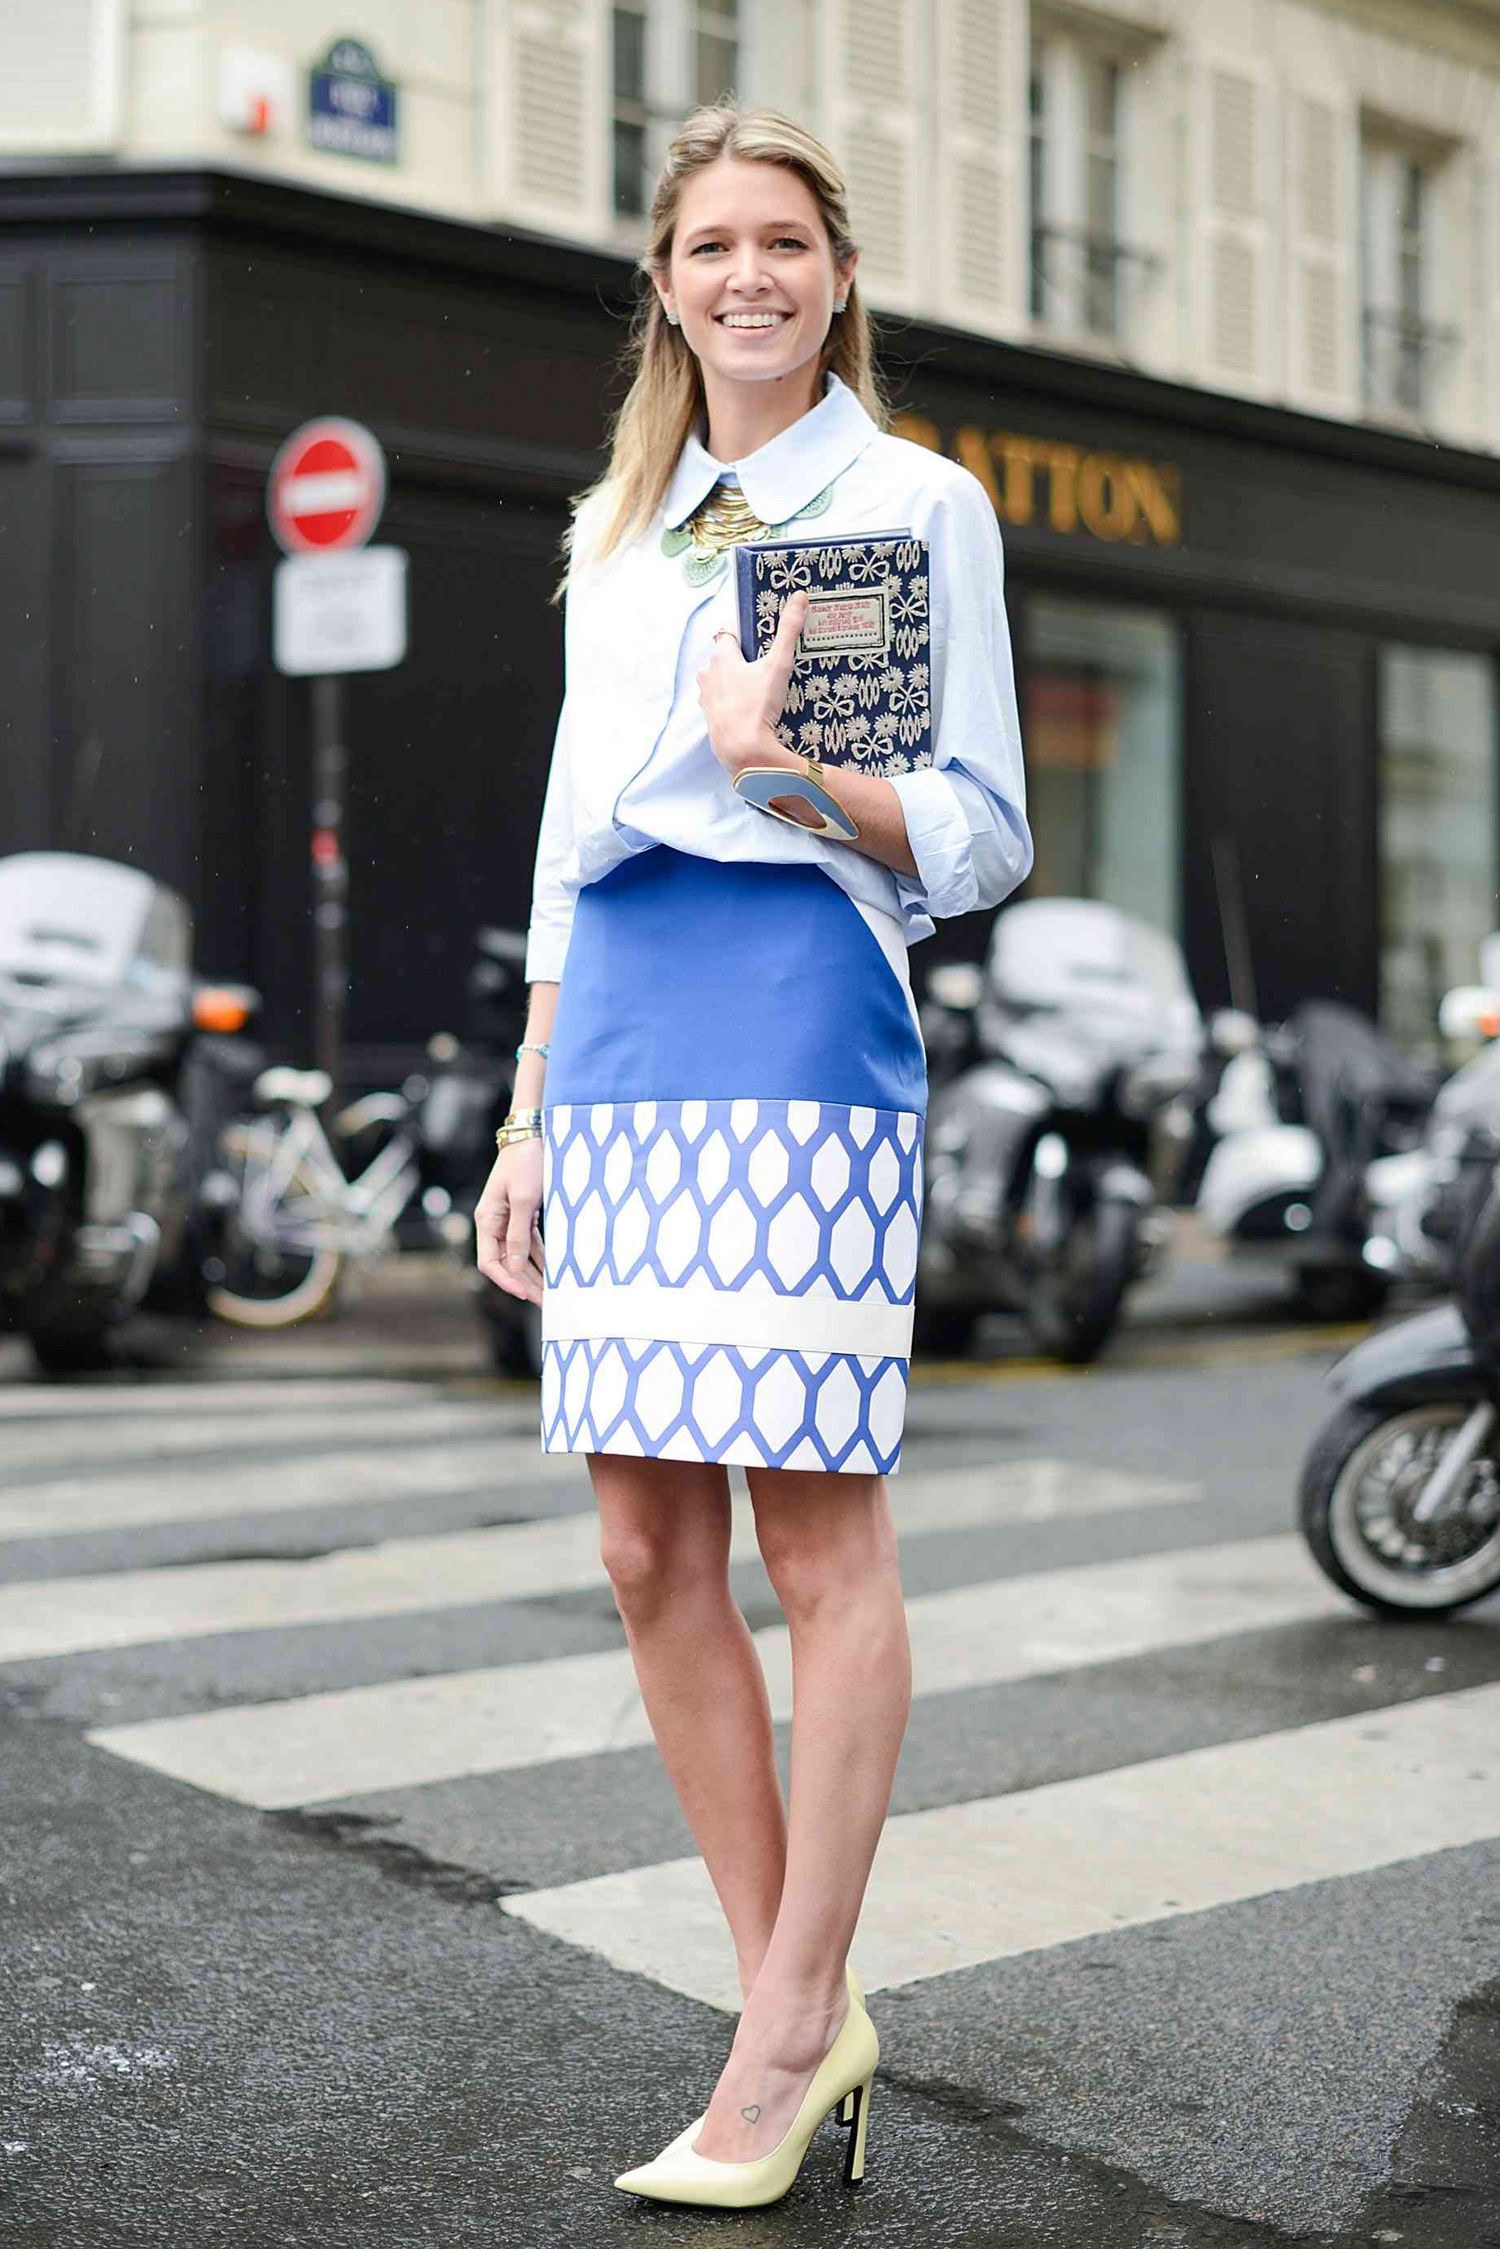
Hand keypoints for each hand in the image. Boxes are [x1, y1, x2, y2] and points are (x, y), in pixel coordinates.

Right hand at [474, 1141, 544, 1304]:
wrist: (535, 1134)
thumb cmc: (526, 1162)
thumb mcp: (525, 1200)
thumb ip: (518, 1235)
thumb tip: (513, 1267)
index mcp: (487, 1219)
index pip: (488, 1261)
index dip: (506, 1281)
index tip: (525, 1294)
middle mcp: (494, 1222)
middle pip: (505, 1262)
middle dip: (524, 1283)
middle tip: (545, 1302)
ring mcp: (508, 1218)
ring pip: (519, 1255)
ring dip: (534, 1273)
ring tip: (551, 1292)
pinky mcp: (524, 1213)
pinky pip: (530, 1242)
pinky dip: (541, 1257)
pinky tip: (554, 1270)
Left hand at [697, 590, 810, 776]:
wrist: (743, 750)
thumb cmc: (758, 705)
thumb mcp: (778, 665)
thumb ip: (789, 630)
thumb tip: (799, 597)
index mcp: (721, 656)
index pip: (727, 631)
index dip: (742, 629)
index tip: (757, 633)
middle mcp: (708, 674)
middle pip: (724, 657)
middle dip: (741, 658)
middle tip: (764, 663)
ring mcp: (706, 698)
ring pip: (720, 681)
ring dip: (735, 681)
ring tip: (759, 688)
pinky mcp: (710, 719)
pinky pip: (722, 703)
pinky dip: (733, 703)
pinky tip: (750, 709)